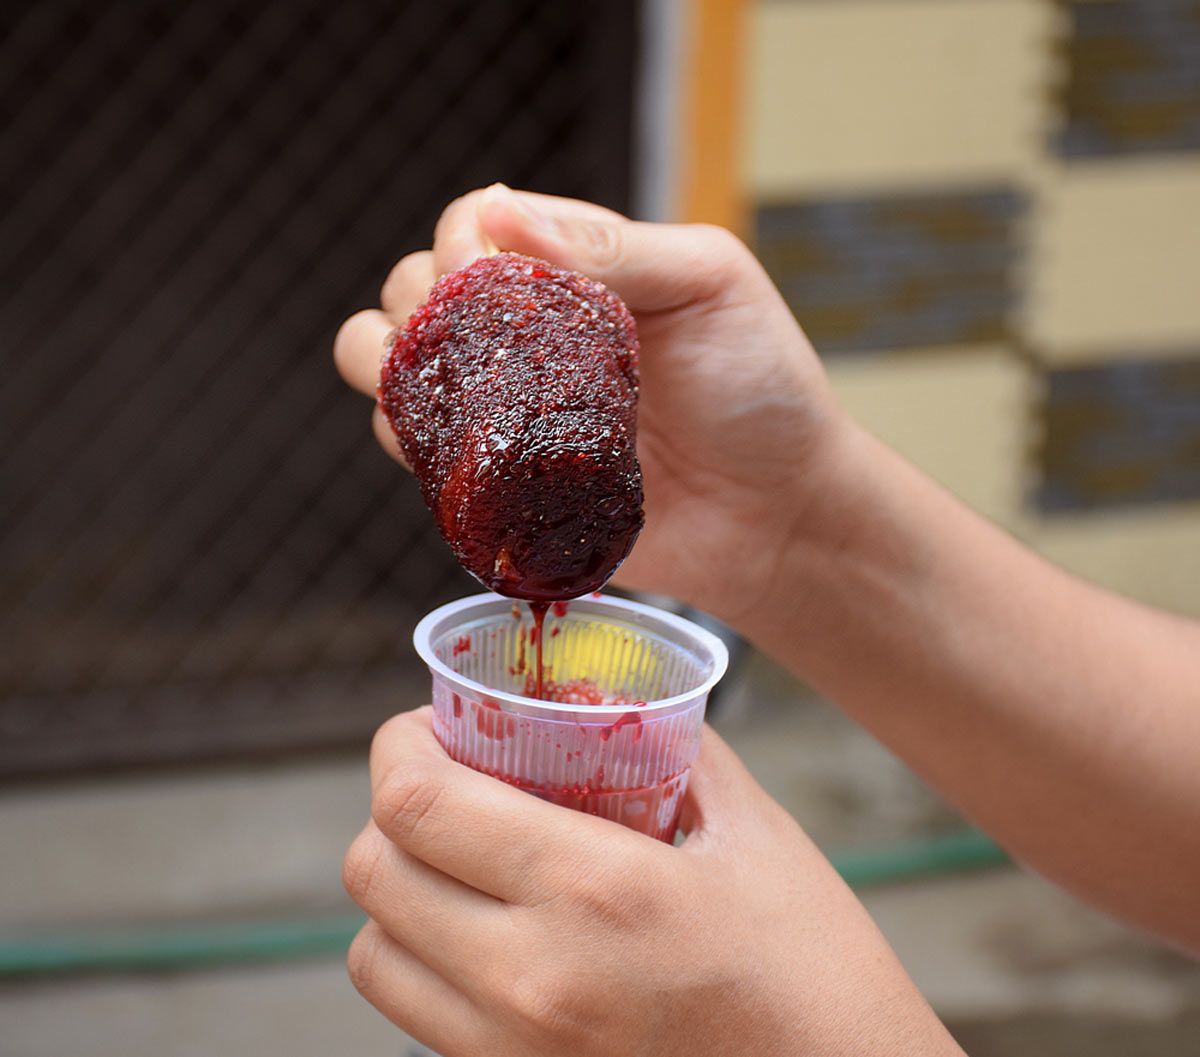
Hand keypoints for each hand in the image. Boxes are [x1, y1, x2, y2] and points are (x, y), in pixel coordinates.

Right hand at [333, 186, 852, 624]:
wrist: (777, 516)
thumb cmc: (762, 390)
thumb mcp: (709, 287)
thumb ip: (614, 247)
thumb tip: (497, 208)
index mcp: (575, 269)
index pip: (474, 226)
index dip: (458, 244)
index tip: (476, 279)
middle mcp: (528, 332)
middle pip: (416, 289)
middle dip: (412, 303)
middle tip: (464, 344)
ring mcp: (508, 407)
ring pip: (393, 364)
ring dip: (385, 365)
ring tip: (437, 390)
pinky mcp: (502, 481)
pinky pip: (419, 452)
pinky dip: (407, 441)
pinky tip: (448, 449)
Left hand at [342, 708, 963, 1056]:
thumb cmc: (817, 977)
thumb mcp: (756, 840)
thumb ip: (677, 754)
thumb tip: (617, 710)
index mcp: (592, 890)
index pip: (417, 803)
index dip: (397, 746)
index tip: (427, 725)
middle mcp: (529, 979)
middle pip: (374, 873)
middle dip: (393, 807)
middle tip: (447, 780)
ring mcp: (512, 1052)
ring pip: (373, 954)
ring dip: (399, 890)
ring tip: (457, 860)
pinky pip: (417, 1017)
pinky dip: (425, 960)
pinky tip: (487, 933)